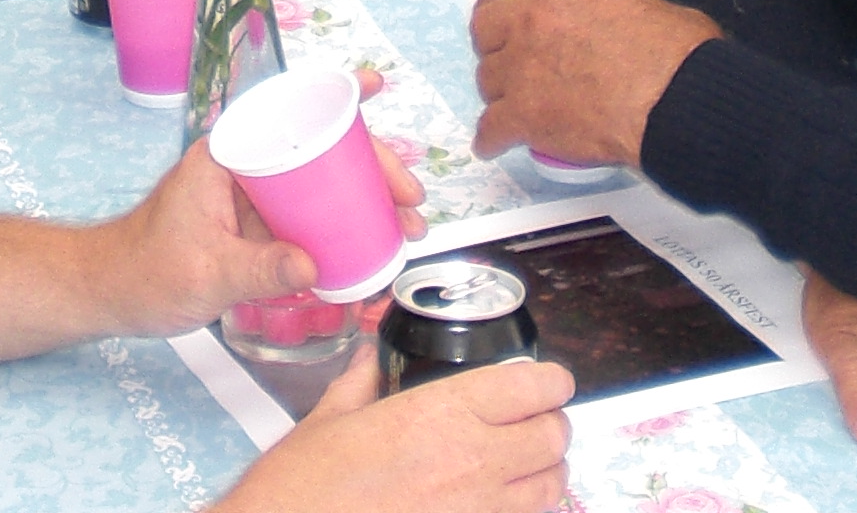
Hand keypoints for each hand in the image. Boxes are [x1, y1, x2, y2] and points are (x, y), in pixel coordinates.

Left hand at [99, 73, 426, 335]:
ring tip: (404, 225)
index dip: (335, 99)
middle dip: (370, 167)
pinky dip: (343, 224)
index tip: (372, 86)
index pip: (288, 113)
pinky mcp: (258, 224)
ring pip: (320, 183)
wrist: (115, 294)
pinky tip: (372, 243)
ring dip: (364, 199)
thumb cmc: (146, 271)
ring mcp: (254, 195)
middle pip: (318, 150)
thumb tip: (312, 265)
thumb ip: (258, 269)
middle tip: (409, 197)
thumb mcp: (207, 272)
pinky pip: (309, 214)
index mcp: (227, 155)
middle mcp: (245, 165)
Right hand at [217, 354, 573, 512]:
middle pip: (553, 436)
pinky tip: (498, 499)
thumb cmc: (303, 485)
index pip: (531, 386)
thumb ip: (365, 379)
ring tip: (526, 461)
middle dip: (552, 423)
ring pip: (550, 486)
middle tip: (537, 418)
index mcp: (441, 413)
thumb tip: (373, 357)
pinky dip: (522, 508)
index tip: (550, 379)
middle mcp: (472, 462)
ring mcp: (477, 511)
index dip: (551, 379)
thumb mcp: (332, 415)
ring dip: (545, 469)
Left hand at [467, 0, 718, 167]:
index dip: (500, 0)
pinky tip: (496, 144)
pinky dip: (492, 139)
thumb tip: (606, 21)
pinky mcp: (524, 114)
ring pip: (486, 79)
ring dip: (499, 92)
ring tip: (515, 105)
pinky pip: (489, 129)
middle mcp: (532, 19)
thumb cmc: (676, 52)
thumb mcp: (640, 0)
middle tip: (509, 61)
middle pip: (484, 27)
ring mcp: (522, 67)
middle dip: (494, 44)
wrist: (675, 100)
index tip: (502, 15)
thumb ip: (603, 4)